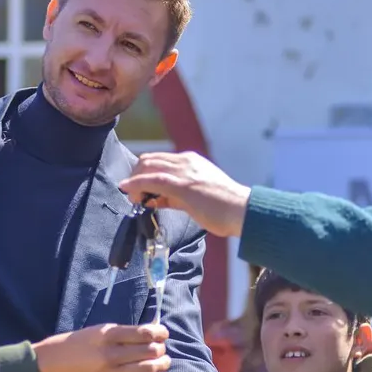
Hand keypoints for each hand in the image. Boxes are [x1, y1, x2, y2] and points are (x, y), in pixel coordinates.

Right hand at [32, 323, 174, 371]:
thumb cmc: (65, 346)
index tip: (163, 332)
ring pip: (145, 370)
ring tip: (165, 362)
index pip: (141, 332)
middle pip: (147, 351)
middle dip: (160, 349)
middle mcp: (110, 354)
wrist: (43, 370)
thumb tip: (141, 333)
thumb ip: (115, 333)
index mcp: (105, 335)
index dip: (158, 332)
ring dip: (160, 365)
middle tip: (162, 348)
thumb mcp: (90, 332)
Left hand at [118, 152, 250, 237]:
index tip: (139, 190)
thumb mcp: (196, 195)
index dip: (143, 173)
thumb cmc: (223, 207)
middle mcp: (186, 162)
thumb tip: (156, 199)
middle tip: (134, 196)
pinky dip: (136, 184)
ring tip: (134, 199)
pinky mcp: (183, 186)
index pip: (158, 160)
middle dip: (135, 176)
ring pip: (148, 167)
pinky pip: (153, 180)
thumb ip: (175, 195)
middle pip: (148, 160)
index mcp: (191, 161)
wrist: (242, 211)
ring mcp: (184, 172)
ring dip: (134, 182)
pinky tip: (129, 191)